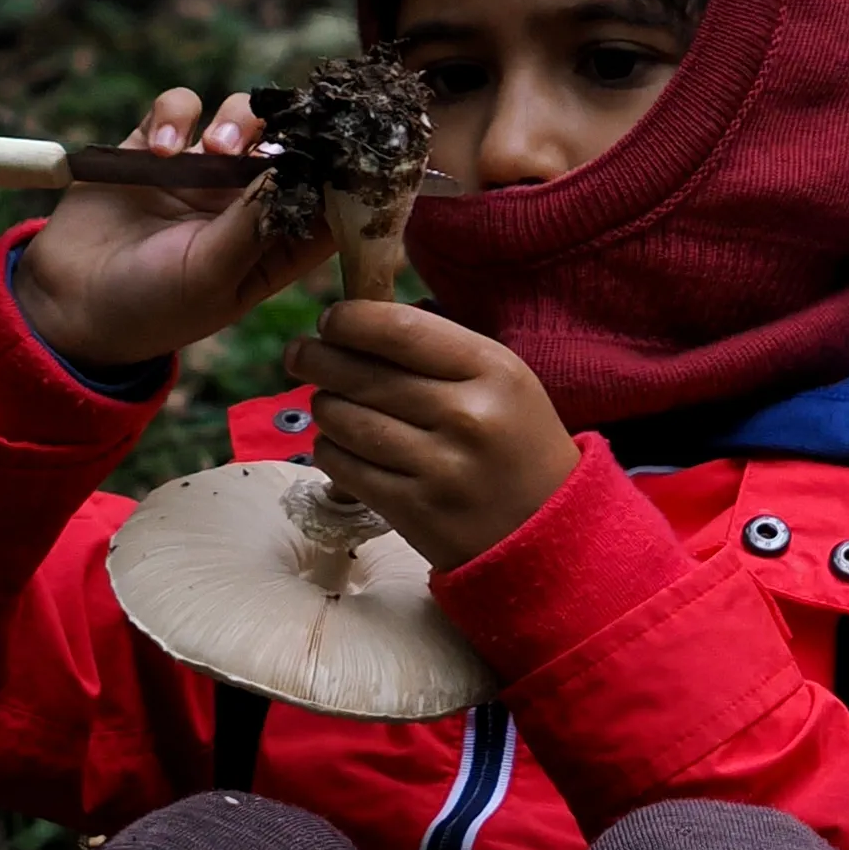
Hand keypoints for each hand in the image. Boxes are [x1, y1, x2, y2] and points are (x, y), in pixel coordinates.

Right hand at [7, 88, 329, 375]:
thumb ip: (253, 222)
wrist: (67, 305)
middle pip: (292, 143)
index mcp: (276, 243)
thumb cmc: (151, 308)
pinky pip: (180, 107)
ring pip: (243, 116)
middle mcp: (247, 201)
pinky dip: (177, 115)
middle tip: (283, 135)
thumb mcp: (210, 277)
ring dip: (240, 120)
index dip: (346, 171)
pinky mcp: (154, 146)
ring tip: (217, 147)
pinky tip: (162, 148)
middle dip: (295, 128)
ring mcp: (202, 170)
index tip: (352, 145)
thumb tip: (298, 166)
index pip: (330, 198)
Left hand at [302, 296, 578, 570]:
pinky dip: (330, 449)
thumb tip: (356, 324)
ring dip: (324, 406)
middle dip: (316, 358)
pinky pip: (344, 467)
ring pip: (345, 420)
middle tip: (300, 354)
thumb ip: (438, 350)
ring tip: (328, 400)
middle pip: (362, 374)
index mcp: (492, 371)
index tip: (331, 320)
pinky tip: (338, 441)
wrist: (548, 530)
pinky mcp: (414, 511)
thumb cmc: (516, 441)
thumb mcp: (501, 380)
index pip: (400, 328)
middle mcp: (466, 416)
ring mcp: (439, 468)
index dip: (350, 318)